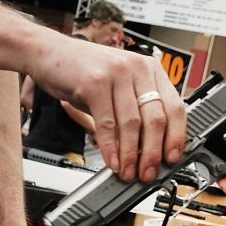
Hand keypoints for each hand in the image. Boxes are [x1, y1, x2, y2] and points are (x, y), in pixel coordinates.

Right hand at [31, 38, 185, 183]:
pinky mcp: (95, 83)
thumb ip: (135, 112)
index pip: (175, 108)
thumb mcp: (118, 87)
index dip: (176, 137)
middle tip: (148, 172)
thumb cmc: (85, 72)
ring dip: (131, 155)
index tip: (172, 158)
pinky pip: (108, 123)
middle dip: (153, 153)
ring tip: (129, 172)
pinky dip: (110, 147)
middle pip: (156, 119)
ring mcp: (117, 73)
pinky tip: (111, 161)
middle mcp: (138, 68)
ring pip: (132, 124)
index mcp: (151, 70)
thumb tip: (148, 149)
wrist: (49, 52)